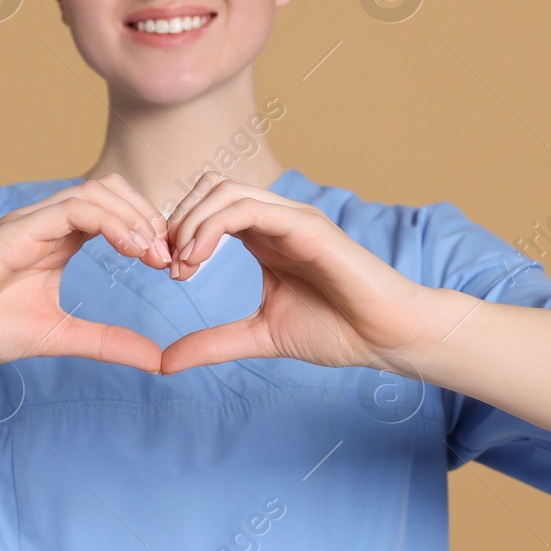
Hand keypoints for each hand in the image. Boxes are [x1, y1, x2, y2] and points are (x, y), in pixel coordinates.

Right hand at [0, 174, 174, 374]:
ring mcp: (30, 222)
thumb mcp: (61, 337)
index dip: (149, 230)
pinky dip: (111, 221)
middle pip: (112, 190)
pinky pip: (73, 208)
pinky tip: (132, 248)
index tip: (172, 266)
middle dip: (149, 217)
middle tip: (170, 258)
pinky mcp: (16, 230)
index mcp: (58, 241)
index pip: (115, 212)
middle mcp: (46, 223)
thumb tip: (158, 360)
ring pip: (97, 192)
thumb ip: (109, 342)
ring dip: (135, 218)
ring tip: (155, 253)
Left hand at [157, 172, 436, 376]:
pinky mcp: (306, 225)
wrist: (386, 337)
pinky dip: (213, 226)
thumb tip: (164, 362)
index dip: (179, 232)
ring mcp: (292, 217)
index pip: (208, 208)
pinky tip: (199, 257)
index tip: (170, 274)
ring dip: (192, 222)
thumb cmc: (337, 331)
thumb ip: (213, 343)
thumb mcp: (259, 336)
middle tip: (171, 266)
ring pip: (224, 191)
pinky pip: (249, 208)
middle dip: (179, 221)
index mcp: (264, 237)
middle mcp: (275, 219)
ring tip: (183, 264)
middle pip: (209, 188)